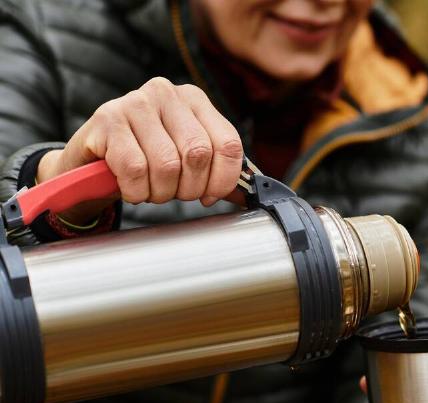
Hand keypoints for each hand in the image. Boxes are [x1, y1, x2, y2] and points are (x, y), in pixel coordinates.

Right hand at [37, 77, 243, 223]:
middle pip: (199, 155)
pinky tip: (129, 186)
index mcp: (195, 99)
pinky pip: (135, 169)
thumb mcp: (186, 159)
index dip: (223, 180)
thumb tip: (249, 193)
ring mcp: (135, 102)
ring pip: (167, 165)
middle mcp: (167, 93)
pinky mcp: (106, 119)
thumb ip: (218, 170)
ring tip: (149, 188)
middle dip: (189, 188)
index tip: (209, 195)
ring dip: (160, 192)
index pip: (229, 145)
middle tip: (173, 192)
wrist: (90, 162)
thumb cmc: (145, 159)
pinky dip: (135, 190)